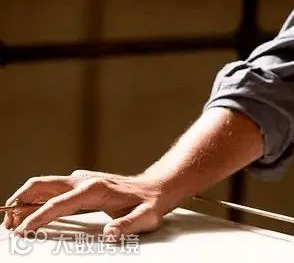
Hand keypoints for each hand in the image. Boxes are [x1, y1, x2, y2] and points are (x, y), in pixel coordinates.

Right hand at [3, 169, 177, 236]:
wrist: (158, 187)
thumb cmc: (150, 204)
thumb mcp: (145, 218)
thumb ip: (127, 226)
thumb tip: (110, 234)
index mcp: (94, 189)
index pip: (57, 204)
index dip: (37, 217)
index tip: (22, 230)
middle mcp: (84, 180)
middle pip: (41, 186)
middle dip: (19, 203)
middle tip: (7, 224)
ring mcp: (81, 179)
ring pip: (43, 185)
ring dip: (23, 199)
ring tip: (11, 220)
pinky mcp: (80, 182)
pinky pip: (51, 189)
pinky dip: (34, 198)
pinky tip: (29, 212)